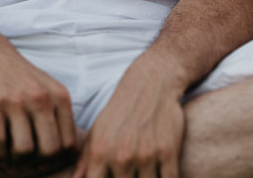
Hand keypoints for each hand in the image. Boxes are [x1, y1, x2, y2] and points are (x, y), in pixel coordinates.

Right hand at [0, 42, 78, 168]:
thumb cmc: (23, 77)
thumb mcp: (50, 89)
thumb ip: (61, 115)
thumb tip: (72, 151)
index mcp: (60, 96)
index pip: (68, 142)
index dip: (59, 159)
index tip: (46, 163)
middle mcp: (41, 98)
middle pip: (49, 149)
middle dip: (39, 164)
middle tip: (29, 166)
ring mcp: (16, 101)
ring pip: (24, 150)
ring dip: (17, 162)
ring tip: (13, 160)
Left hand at [73, 61, 185, 177]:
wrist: (152, 84)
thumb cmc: (121, 112)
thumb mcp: (97, 132)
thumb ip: (84, 161)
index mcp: (99, 153)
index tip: (114, 177)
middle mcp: (120, 156)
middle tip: (129, 173)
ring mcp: (145, 154)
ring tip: (143, 172)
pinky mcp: (168, 151)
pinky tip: (162, 174)